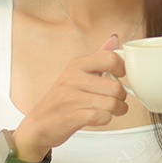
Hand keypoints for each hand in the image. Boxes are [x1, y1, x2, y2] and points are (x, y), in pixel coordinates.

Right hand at [12, 35, 127, 159]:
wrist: (39, 123)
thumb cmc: (62, 99)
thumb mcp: (77, 73)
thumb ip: (98, 58)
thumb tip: (114, 39)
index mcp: (77, 64)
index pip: (110, 58)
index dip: (122, 69)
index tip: (120, 77)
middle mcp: (73, 78)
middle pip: (116, 86)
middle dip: (121, 97)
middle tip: (115, 100)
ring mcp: (72, 97)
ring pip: (112, 103)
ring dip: (117, 110)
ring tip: (110, 110)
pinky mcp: (72, 116)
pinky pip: (103, 117)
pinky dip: (106, 119)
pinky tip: (99, 117)